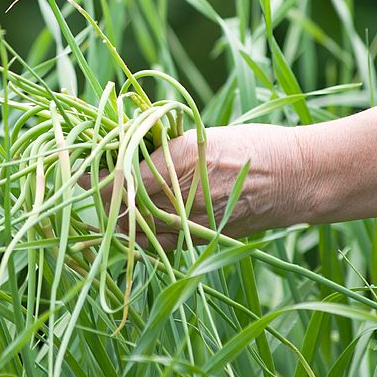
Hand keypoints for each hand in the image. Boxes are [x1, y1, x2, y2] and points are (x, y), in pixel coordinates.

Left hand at [89, 123, 304, 249]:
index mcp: (180, 162)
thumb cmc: (253, 146)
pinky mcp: (202, 239)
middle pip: (121, 209)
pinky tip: (141, 218)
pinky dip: (143, 233)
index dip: (93, 177)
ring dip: (119, 218)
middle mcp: (183, 197)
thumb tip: (120, 143)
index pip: (120, 178)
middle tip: (91, 180)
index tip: (78, 169)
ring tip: (114, 200)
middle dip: (102, 197)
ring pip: (137, 232)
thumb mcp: (203, 133)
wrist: (298, 179)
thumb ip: (161, 144)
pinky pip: (160, 243)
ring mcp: (192, 224)